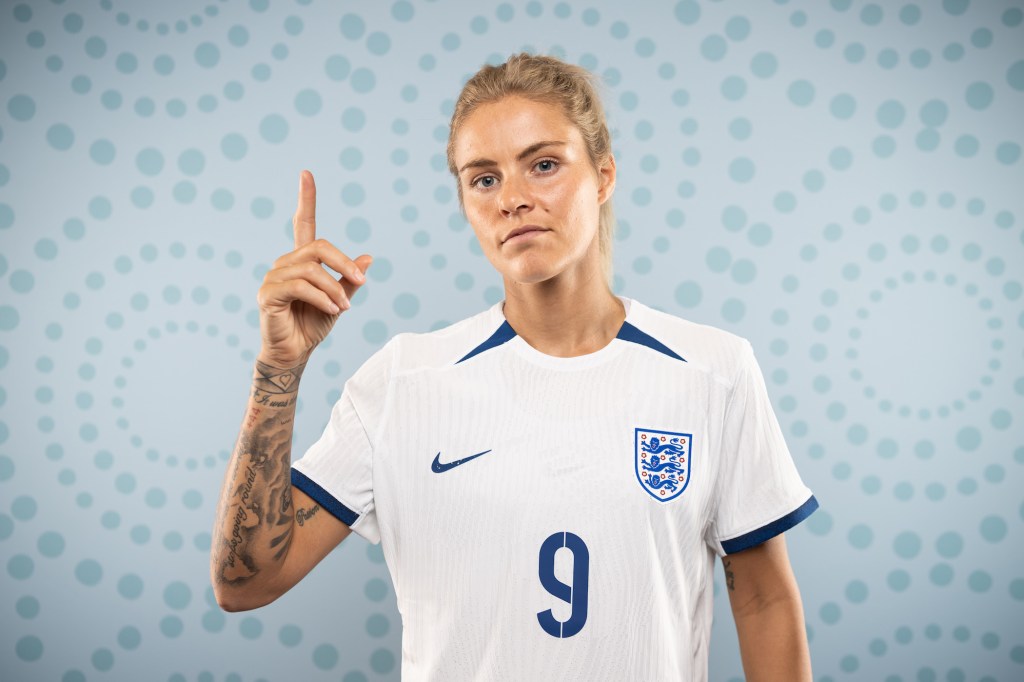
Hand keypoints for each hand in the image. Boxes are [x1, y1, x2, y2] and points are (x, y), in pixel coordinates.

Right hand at [255, 170, 371, 367]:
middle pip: (319, 247)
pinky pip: (299, 286)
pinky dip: (321, 297)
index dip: (305, 199)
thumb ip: (350, 279)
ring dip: (334, 288)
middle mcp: (285, 263)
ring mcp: (273, 276)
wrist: (295, 353)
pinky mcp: (267, 293)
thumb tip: (368, 257)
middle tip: (360, 280)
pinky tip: (333, 309)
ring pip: (311, 269)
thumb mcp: (339, 300)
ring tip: (344, 307)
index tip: (306, 174)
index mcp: (302, 261)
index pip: (303, 223)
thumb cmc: (313, 325)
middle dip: (344, 263)